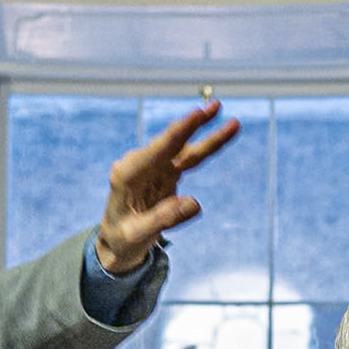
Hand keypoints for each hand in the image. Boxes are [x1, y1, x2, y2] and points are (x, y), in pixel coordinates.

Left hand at [94, 101, 240, 274]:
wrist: (116, 242)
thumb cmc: (122, 239)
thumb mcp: (137, 235)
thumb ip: (164, 218)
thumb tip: (195, 203)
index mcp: (126, 175)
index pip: (158, 149)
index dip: (179, 132)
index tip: (195, 115)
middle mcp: (140, 165)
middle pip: (173, 142)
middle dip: (195, 124)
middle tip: (216, 106)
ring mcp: (154, 168)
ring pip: (186, 150)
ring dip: (207, 135)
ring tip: (232, 123)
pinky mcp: (165, 174)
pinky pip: (190, 161)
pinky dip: (206, 149)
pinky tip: (221, 136)